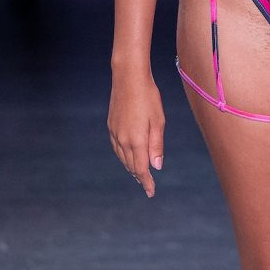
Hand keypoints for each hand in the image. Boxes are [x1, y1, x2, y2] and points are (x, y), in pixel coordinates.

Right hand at [108, 69, 164, 197]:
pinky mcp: (111, 125)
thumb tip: (157, 166)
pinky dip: (123, 155)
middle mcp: (123, 140)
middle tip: (147, 184)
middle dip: (140, 176)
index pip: (141, 169)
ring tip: (139, 172)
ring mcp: (115, 133)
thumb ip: (156, 145)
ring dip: (131, 166)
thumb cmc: (148, 96)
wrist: (128, 77)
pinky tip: (128, 154)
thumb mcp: (158, 120)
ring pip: (123, 158)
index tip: (151, 192)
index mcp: (136, 140)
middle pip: (131, 166)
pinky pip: (116, 147)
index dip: (147, 182)